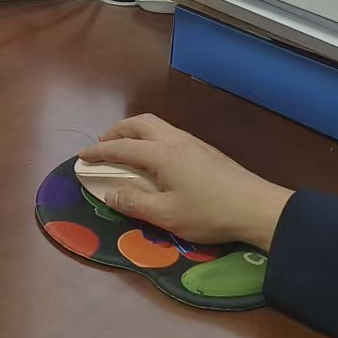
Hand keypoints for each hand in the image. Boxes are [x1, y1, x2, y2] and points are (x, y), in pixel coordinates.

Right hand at [79, 114, 292, 249]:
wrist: (257, 207)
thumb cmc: (209, 213)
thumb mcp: (166, 215)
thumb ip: (134, 203)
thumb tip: (110, 192)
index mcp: (162, 154)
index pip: (121, 147)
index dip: (98, 151)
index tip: (80, 156)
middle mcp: (175, 140)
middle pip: (139, 123)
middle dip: (116, 131)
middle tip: (102, 146)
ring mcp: (193, 142)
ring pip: (156, 125)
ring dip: (135, 131)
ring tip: (125, 149)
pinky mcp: (205, 150)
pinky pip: (169, 133)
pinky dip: (151, 137)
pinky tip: (154, 157)